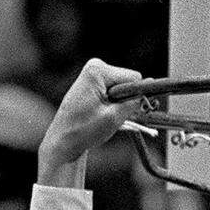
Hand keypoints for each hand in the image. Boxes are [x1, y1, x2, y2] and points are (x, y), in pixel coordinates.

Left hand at [37, 58, 143, 186]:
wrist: (61, 142)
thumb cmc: (82, 131)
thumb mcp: (114, 117)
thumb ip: (134, 102)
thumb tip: (148, 90)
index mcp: (97, 70)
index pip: (133, 77)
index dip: (135, 96)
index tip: (129, 111)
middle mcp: (94, 67)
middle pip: (126, 82)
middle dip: (124, 100)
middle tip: (111, 118)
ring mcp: (91, 75)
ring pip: (120, 89)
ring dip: (117, 105)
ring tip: (102, 118)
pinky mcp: (90, 84)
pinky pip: (111, 92)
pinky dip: (110, 105)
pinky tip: (99, 116)